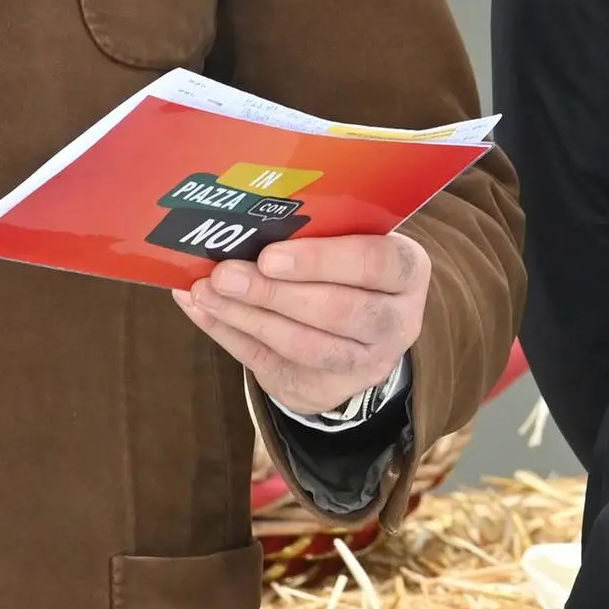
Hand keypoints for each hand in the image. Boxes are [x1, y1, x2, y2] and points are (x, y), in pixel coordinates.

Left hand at [179, 232, 430, 416]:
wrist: (358, 328)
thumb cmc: (346, 266)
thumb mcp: (348, 240)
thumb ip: (310, 231)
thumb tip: (236, 218)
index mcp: (407, 271)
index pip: (374, 263)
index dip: (320, 261)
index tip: (269, 255)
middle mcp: (396, 322)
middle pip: (336, 310)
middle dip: (273, 293)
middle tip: (224, 274)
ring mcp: (365, 364)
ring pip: (304, 345)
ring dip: (247, 317)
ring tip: (205, 292)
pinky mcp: (325, 390)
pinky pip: (271, 365)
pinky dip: (229, 336)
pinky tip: (202, 310)